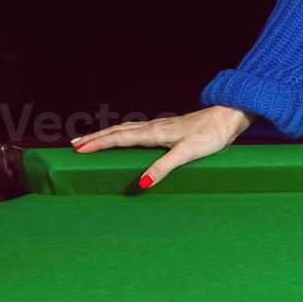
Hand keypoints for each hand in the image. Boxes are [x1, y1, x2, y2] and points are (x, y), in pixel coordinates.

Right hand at [70, 105, 254, 187]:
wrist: (228, 117)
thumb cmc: (211, 134)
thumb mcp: (187, 153)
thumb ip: (164, 167)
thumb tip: (142, 184)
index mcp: (154, 133)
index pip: (119, 138)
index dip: (98, 143)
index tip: (79, 149)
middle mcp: (154, 127)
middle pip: (118, 132)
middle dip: (95, 138)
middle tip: (74, 145)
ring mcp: (160, 127)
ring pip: (126, 130)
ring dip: (107, 135)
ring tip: (91, 140)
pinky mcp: (168, 129)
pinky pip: (137, 131)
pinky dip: (122, 134)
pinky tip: (123, 138)